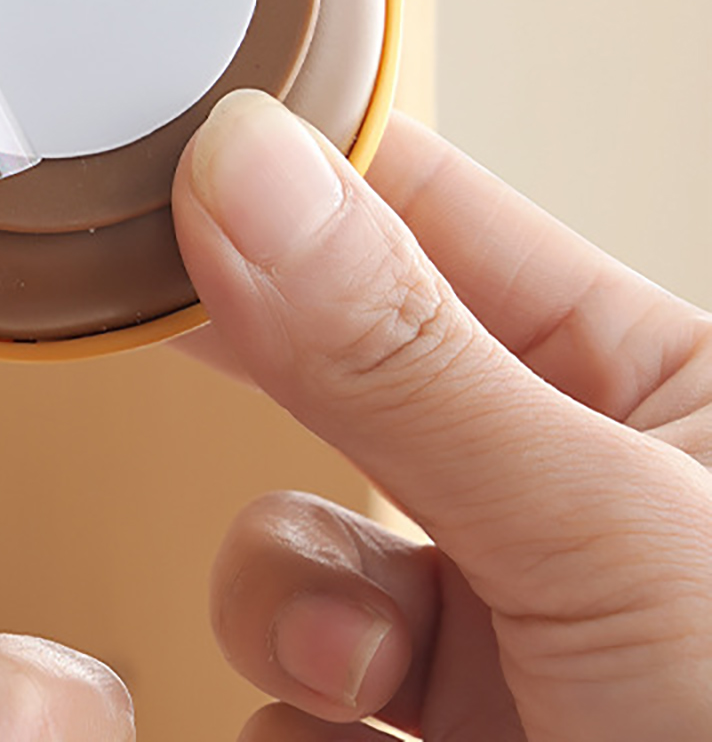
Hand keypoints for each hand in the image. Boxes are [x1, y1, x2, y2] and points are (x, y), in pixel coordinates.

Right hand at [172, 90, 711, 740]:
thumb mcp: (611, 542)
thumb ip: (405, 355)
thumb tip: (246, 168)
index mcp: (658, 395)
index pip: (437, 215)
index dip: (305, 173)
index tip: (183, 150)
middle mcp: (569, 507)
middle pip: (342, 371)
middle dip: (270, 387)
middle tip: (176, 329)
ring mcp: (499, 642)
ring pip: (296, 543)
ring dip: (286, 596)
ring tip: (348, 664)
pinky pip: (290, 696)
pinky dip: (292, 720)